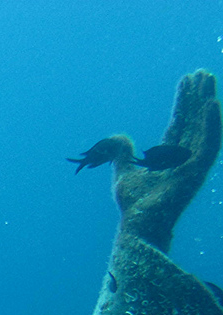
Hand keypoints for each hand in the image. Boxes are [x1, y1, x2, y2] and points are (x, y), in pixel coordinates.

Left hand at [114, 70, 220, 250]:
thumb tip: (120, 136)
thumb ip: (122, 153)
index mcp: (169, 156)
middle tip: (202, 73)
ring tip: (208, 80)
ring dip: (207, 103)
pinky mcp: (198, 171)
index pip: (179, 123)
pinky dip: (212, 125)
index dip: (183, 102)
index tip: (186, 80)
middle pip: (194, 120)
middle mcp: (184, 157)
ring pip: (204, 126)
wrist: (138, 223)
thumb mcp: (123, 171)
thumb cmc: (133, 204)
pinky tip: (213, 104)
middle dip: (197, 97)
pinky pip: (209, 144)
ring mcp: (193, 163)